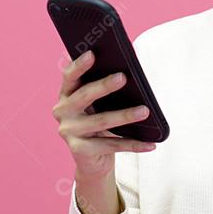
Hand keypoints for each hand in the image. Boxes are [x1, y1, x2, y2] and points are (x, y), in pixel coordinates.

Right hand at [52, 50, 156, 181]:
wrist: (92, 160)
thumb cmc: (98, 122)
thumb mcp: (99, 103)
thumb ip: (105, 85)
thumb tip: (129, 66)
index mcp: (66, 94)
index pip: (69, 76)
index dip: (79, 65)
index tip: (92, 53)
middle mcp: (62, 112)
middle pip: (84, 96)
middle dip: (104, 86)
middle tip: (123, 77)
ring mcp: (68, 132)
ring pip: (100, 121)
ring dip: (125, 116)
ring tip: (145, 110)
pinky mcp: (79, 150)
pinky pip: (111, 145)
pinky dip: (133, 144)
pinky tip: (150, 143)